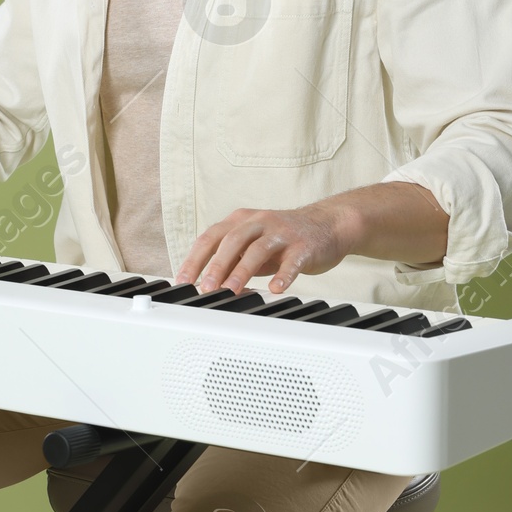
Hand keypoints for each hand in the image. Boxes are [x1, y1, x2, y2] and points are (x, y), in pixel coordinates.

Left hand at [179, 182, 447, 294]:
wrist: (329, 224)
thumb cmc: (285, 239)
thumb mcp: (253, 246)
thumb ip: (232, 262)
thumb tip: (206, 286)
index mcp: (241, 221)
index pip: (210, 237)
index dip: (194, 258)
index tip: (182, 281)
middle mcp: (259, 222)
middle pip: (231, 241)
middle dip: (215, 265)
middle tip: (205, 288)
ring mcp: (282, 232)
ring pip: (258, 249)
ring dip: (242, 271)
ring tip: (232, 290)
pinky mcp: (305, 245)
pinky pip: (292, 261)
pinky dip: (283, 275)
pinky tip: (277, 289)